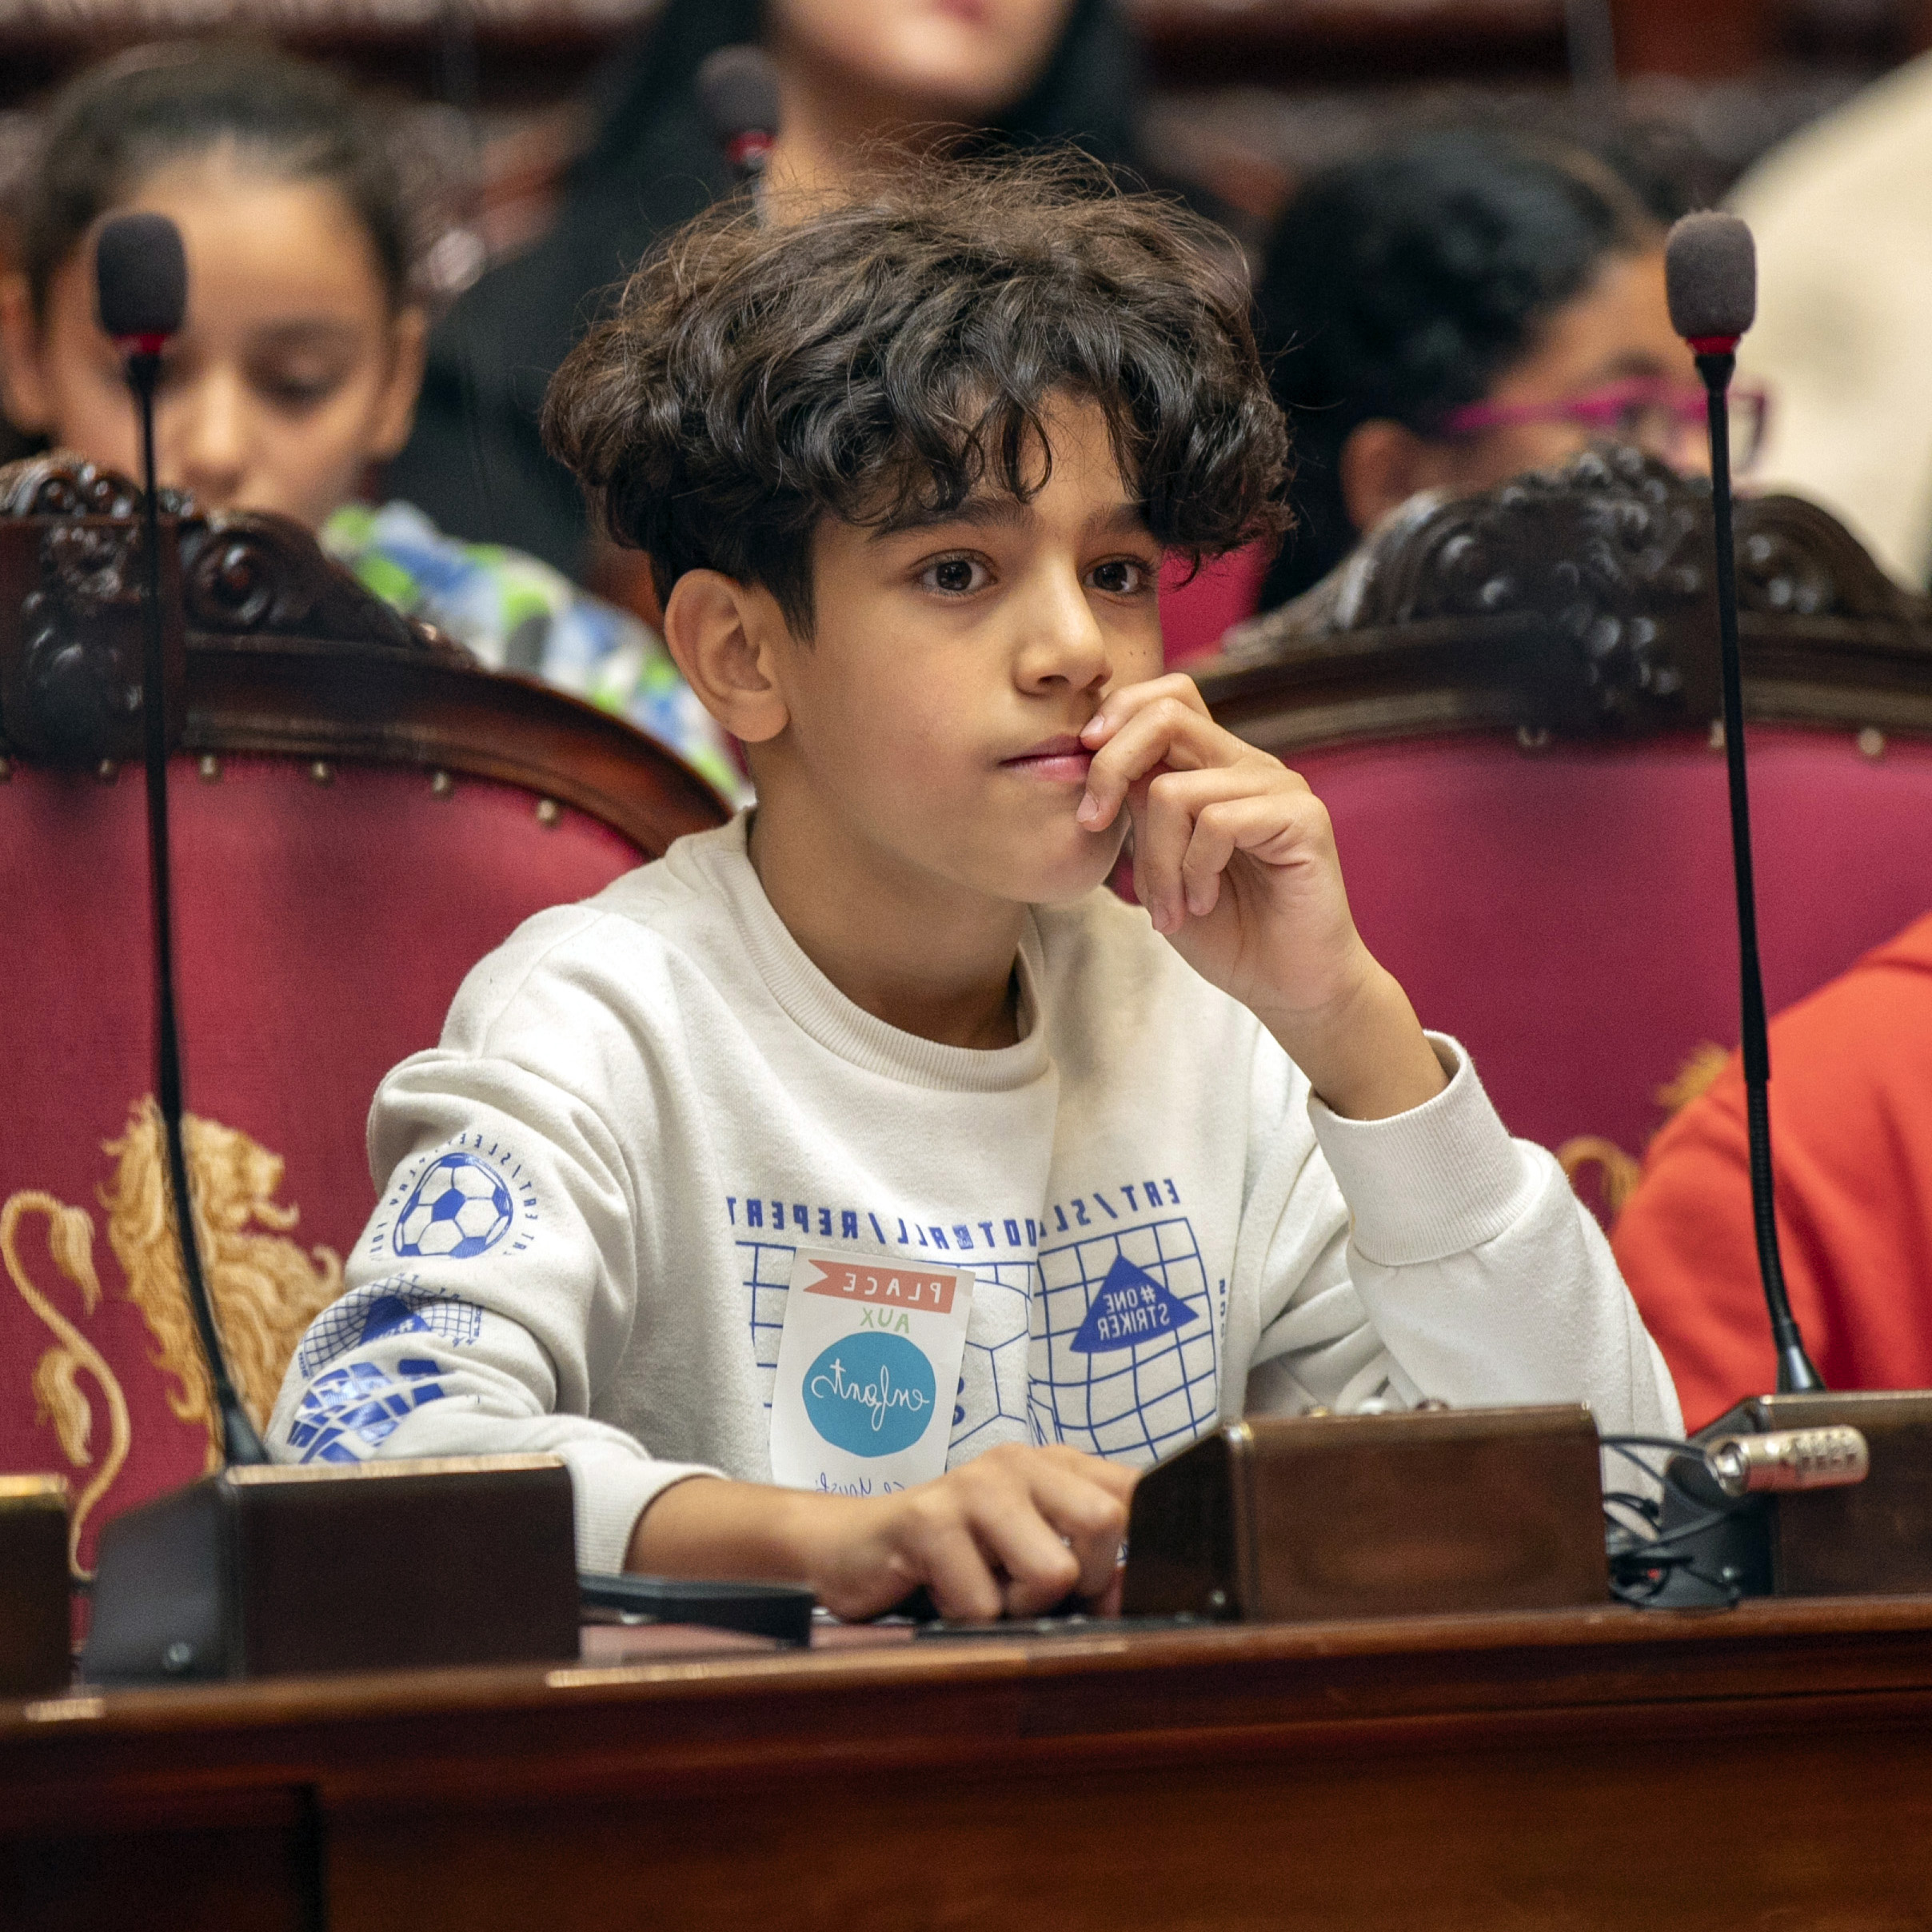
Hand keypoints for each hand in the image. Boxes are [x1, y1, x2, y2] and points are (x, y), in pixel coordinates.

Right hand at [629, 1444, 1136, 1622]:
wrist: (850, 1549)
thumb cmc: (952, 1560)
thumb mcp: (1028, 1558)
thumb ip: (1090, 1570)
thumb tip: (1141, 1594)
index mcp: (1055, 1464)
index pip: (1137, 1491)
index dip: (1139, 1549)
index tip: (1107, 1583)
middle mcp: (1020, 1461)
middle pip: (1106, 1525)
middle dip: (1079, 1583)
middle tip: (1029, 1590)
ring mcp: (974, 1484)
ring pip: (1051, 1571)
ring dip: (1018, 1608)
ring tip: (981, 1591)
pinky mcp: (928, 1518)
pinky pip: (984, 1603)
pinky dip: (967, 1620)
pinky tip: (940, 1594)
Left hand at [1076, 674, 1444, 1119]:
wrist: (1288, 985)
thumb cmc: (1226, 929)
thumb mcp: (1159, 864)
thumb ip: (1138, 811)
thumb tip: (1095, 762)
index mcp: (1214, 766)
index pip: (1165, 698)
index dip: (1115, 718)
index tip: (1083, 778)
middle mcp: (1248, 764)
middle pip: (1166, 716)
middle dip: (1110, 768)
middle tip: (1092, 824)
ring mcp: (1279, 786)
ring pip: (1177, 790)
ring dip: (1156, 862)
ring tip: (1169, 909)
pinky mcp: (1303, 817)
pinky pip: (1218, 823)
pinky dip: (1194, 872)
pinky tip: (1203, 904)